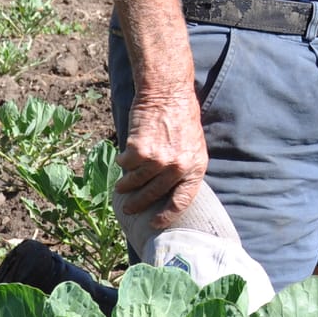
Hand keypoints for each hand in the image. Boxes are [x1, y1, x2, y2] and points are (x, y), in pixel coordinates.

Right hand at [115, 92, 207, 224]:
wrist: (168, 93)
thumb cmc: (181, 117)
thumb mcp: (193, 145)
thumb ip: (184, 167)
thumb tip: (169, 190)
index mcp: (196, 167)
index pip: (182, 201)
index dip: (168, 215)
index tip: (156, 223)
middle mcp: (178, 167)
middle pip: (154, 194)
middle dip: (138, 204)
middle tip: (129, 208)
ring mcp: (158, 160)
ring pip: (136, 180)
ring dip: (126, 184)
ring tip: (122, 185)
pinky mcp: (139, 151)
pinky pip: (126, 164)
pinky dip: (122, 162)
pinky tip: (124, 157)